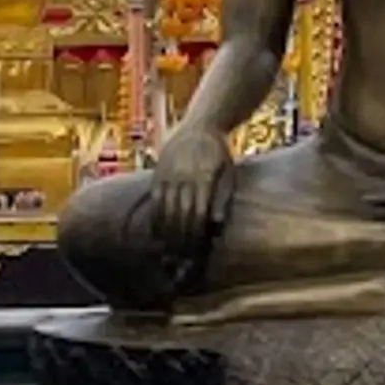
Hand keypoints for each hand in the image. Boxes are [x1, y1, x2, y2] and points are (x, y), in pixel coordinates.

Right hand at [152, 127, 232, 254]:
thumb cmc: (219, 154)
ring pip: (165, 210)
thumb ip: (223, 198)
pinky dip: (155, 219)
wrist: (200, 126)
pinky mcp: (158, 174)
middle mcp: (185, 177)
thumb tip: (216, 225)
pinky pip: (155, 201)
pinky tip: (157, 234)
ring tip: (168, 252)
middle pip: (180, 214)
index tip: (196, 251)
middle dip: (181, 239)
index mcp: (205, 177)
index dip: (196, 234)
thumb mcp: (229, 172)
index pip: (198, 213)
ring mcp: (169, 175)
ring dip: (167, 233)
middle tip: (181, 259)